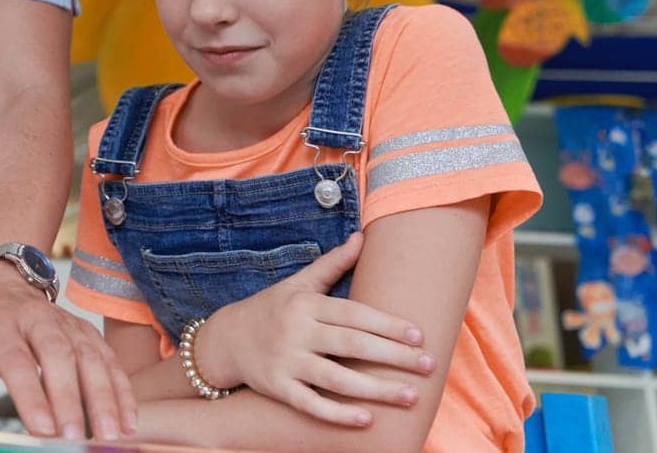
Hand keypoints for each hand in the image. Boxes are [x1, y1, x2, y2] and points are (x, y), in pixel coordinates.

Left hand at [0, 262, 134, 440]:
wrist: (3, 287)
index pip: (16, 359)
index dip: (31, 394)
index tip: (41, 429)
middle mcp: (36, 319)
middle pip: (58, 354)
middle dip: (69, 397)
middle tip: (73, 437)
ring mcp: (66, 323)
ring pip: (90, 356)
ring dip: (102, 396)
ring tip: (109, 434)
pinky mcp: (87, 332)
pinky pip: (109, 359)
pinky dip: (122, 390)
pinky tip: (128, 421)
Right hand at [199, 231, 432, 425]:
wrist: (227, 339)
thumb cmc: (273, 308)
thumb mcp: (299, 282)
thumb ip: (333, 263)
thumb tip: (362, 236)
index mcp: (305, 303)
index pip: (354, 313)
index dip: (388, 325)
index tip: (420, 335)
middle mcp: (296, 331)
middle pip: (351, 344)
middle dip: (394, 356)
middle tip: (429, 365)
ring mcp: (285, 361)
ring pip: (336, 378)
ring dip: (377, 389)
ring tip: (412, 396)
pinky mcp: (277, 388)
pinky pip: (311, 403)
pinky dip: (338, 413)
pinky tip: (367, 420)